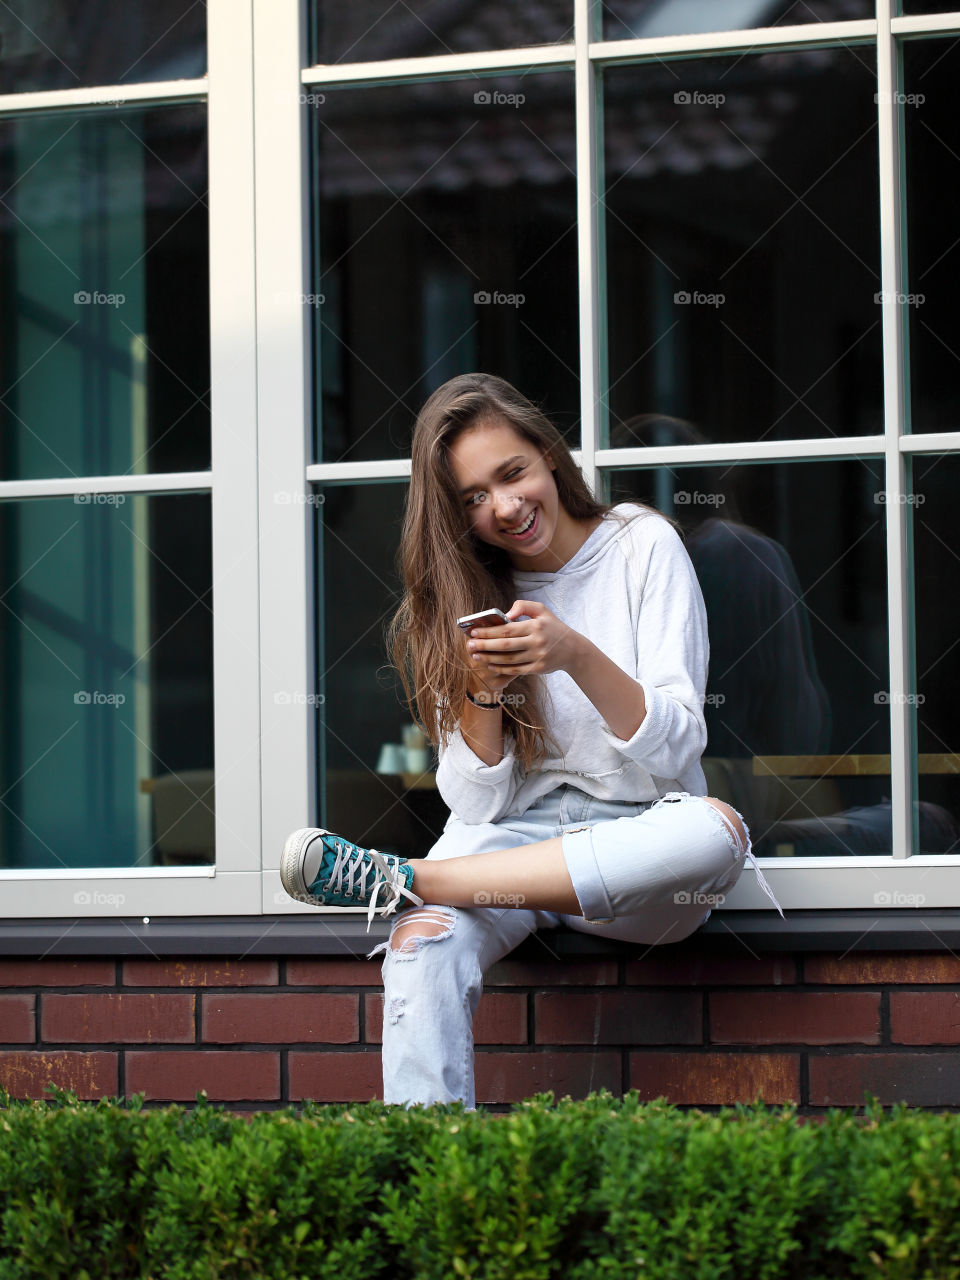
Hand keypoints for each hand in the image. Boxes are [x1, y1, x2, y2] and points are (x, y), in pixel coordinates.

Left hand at [466, 599, 584, 679]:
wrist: (573, 650)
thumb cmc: (553, 627)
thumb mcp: (542, 610)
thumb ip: (523, 606)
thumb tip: (506, 613)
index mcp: (535, 626)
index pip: (507, 629)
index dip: (488, 631)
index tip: (474, 631)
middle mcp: (536, 642)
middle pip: (505, 645)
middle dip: (484, 645)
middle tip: (470, 645)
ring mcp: (537, 657)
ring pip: (508, 660)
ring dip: (489, 658)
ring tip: (476, 656)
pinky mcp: (538, 669)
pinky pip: (516, 670)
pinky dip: (501, 668)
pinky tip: (491, 665)